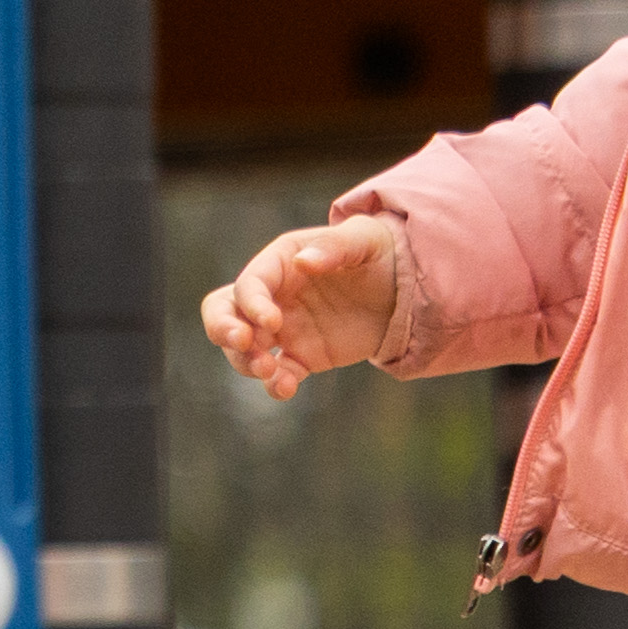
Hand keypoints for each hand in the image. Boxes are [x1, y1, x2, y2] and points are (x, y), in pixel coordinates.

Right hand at [201, 221, 414, 398]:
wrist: (404, 287)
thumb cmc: (378, 252)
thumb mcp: (362, 240)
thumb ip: (333, 248)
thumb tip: (303, 262)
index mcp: (279, 262)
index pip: (249, 284)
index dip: (252, 304)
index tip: (273, 322)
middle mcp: (273, 296)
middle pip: (224, 312)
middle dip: (223, 329)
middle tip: (243, 344)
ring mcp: (284, 330)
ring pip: (243, 350)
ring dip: (246, 362)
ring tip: (269, 371)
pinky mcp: (303, 357)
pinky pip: (279, 374)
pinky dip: (276, 385)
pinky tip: (286, 388)